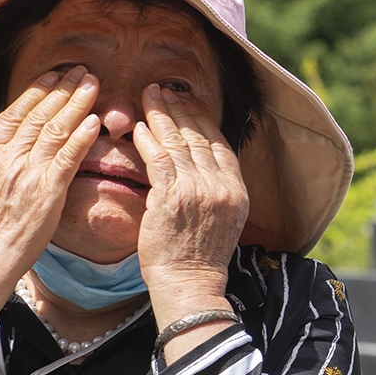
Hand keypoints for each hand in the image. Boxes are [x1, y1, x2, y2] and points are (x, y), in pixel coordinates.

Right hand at [0, 67, 100, 362]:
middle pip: (38, 114)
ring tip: (92, 84)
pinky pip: (68, 158)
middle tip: (80, 70)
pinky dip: (82, 137)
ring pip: (55, 129)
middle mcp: (6, 157)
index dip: (35, 92)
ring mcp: (27, 173)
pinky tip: (94, 121)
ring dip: (76, 103)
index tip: (51, 76)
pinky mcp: (46, 192)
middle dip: (62, 89)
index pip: (13, 114)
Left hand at [133, 86, 248, 342]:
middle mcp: (221, 186)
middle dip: (179, 108)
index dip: (202, 119)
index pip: (220, 143)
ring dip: (160, 115)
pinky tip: (138, 127)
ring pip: (178, 142)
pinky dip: (148, 139)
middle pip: (199, 136)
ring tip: (147, 96)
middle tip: (162, 89)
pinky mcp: (172, 197)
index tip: (187, 102)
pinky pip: (159, 158)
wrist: (190, 285)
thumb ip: (216, 190)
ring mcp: (198, 190)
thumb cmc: (199, 258)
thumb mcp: (223, 220)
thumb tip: (203, 165)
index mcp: (237, 190)